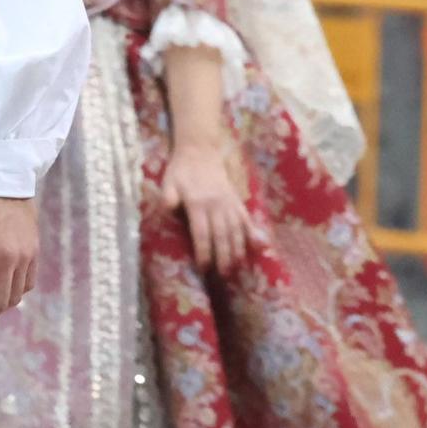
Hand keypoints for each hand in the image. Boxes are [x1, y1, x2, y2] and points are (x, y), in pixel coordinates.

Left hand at [159, 142, 261, 275]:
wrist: (200, 151)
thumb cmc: (181, 171)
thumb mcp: (168, 182)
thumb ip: (168, 197)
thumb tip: (166, 209)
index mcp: (197, 203)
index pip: (202, 233)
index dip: (204, 252)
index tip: (203, 267)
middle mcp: (216, 205)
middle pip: (222, 236)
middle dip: (223, 257)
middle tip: (223, 276)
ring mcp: (229, 204)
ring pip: (237, 231)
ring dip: (238, 250)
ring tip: (236, 268)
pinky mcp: (237, 202)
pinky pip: (247, 221)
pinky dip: (253, 235)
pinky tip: (260, 248)